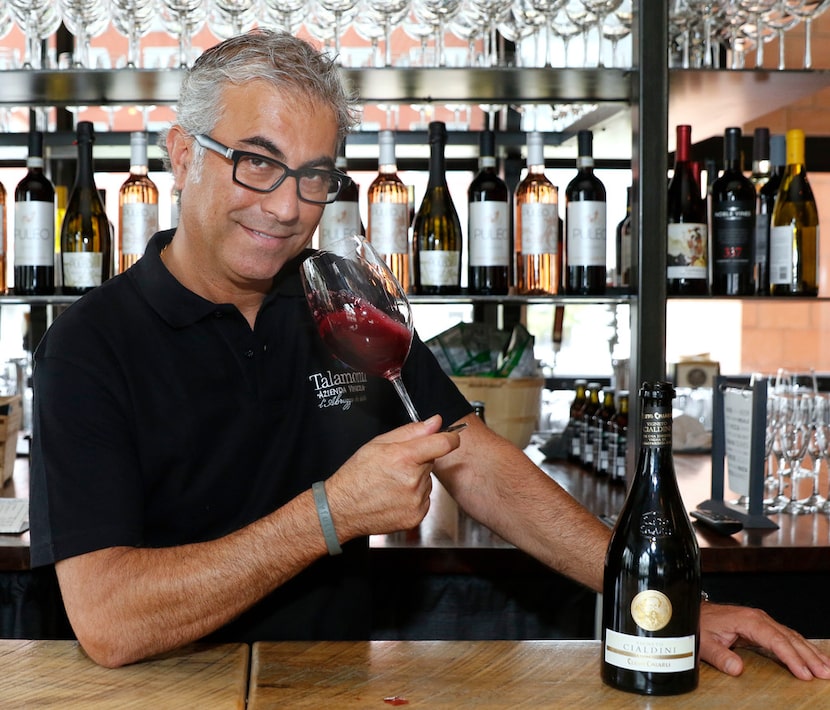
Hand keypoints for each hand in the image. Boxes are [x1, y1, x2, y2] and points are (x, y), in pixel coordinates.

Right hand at [325, 415, 461, 538]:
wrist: (342, 509)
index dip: (450, 438)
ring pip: (427, 481)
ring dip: (416, 480)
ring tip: (391, 484)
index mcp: (404, 458)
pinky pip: (425, 499)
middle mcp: (413, 480)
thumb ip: (411, 431)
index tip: (450, 437)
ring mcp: (416, 500)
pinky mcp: (417, 516)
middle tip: (396, 465)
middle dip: (418, 461)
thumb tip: (435, 422)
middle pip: (431, 462)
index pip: (443, 444)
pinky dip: (414, 497)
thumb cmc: (356, 475)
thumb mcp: (378, 444)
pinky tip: (394, 497)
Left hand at [700, 601, 829, 679]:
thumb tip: (737, 669)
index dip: (791, 657)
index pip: (775, 640)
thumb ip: (720, 656)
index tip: (804, 673)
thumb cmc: (700, 624)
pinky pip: (786, 637)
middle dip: (809, 656)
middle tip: (825, 673)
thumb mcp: (704, 642)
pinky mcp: (762, 627)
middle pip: (789, 638)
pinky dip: (802, 647)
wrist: (696, 612)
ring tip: (827, 668)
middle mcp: (758, 618)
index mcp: (747, 620)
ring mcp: (761, 621)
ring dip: (810, 652)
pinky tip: (812, 657)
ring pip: (792, 637)